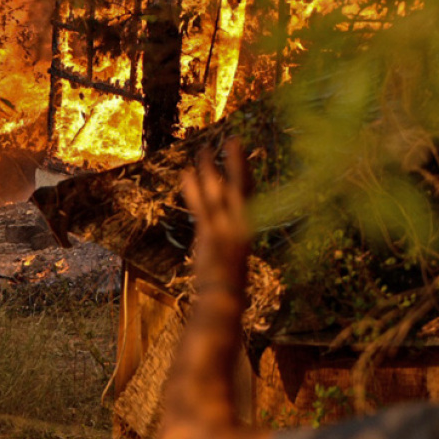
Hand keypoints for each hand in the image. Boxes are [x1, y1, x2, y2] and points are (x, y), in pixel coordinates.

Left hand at [181, 138, 252, 296]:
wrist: (224, 299)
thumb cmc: (229, 284)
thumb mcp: (235, 256)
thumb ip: (231, 238)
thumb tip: (229, 228)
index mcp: (249, 228)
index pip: (251, 193)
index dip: (247, 171)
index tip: (243, 155)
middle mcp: (242, 225)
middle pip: (241, 186)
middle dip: (236, 162)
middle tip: (231, 139)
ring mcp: (225, 229)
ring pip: (219, 192)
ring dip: (210, 169)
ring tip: (204, 149)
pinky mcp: (210, 235)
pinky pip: (201, 207)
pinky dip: (193, 189)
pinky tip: (186, 173)